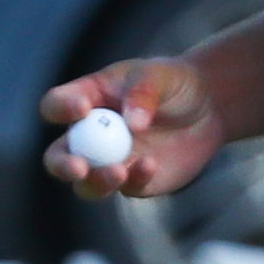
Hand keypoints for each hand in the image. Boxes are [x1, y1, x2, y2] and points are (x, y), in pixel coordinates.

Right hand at [39, 56, 227, 199]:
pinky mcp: (135, 181)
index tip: (82, 109)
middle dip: (62, 165)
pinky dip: (136, 180)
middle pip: (57, 157)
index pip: (55, 106)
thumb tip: (132, 125)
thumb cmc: (172, 81)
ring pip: (86, 184)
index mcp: (85, 100)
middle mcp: (89, 136)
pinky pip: (127, 188)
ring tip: (119, 172)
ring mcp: (109, 162)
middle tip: (78, 167)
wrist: (208, 106)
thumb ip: (143, 93)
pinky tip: (151, 164)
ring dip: (96, 182)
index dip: (61, 108)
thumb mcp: (158, 75)